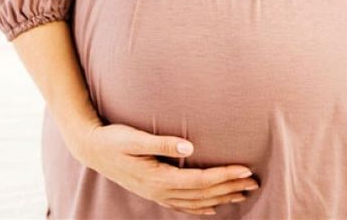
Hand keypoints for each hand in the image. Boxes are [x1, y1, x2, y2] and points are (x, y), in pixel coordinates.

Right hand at [76, 123, 259, 215]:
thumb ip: (162, 142)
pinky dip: (201, 208)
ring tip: (242, 194)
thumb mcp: (134, 138)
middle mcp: (160, 191)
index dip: (224, 176)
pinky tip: (212, 208)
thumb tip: (189, 145)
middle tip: (254, 183)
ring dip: (221, 198)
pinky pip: (183, 206)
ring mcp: (157, 194)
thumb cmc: (113, 140)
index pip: (200, 180)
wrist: (91, 150)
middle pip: (203, 194)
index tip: (246, 170)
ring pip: (196, 202)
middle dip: (230, 188)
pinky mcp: (153, 192)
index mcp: (158, 178)